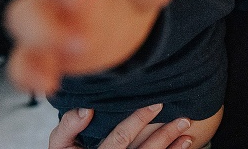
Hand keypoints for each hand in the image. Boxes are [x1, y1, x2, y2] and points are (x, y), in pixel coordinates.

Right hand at [49, 106, 192, 148]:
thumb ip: (69, 126)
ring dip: (173, 146)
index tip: (156, 104)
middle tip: (182, 117)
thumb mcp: (59, 146)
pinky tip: (184, 144)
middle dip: (165, 134)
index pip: (121, 139)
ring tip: (188, 131)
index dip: (138, 121)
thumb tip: (87, 109)